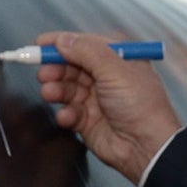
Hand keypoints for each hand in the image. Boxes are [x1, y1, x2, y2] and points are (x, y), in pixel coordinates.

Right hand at [34, 31, 183, 185]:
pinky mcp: (89, 121)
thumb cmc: (143, 107)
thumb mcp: (115, 70)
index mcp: (118, 59)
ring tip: (51, 93)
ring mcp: (98, 99)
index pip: (85, 44)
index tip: (39, 43)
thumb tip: (64, 40)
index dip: (61, 43)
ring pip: (67, 88)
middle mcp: (108, 77)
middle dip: (56, 68)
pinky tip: (68, 116)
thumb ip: (87, 51)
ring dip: (56, 89)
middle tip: (44, 73)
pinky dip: (65, 113)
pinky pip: (69, 112)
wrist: (147, 147)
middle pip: (72, 66)